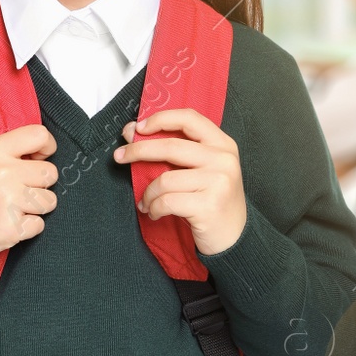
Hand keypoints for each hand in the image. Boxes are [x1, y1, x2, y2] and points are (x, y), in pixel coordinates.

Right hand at [0, 123, 58, 256]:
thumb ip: (14, 150)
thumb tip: (46, 152)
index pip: (39, 135)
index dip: (46, 147)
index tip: (37, 159)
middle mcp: (2, 173)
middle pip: (50, 173)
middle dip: (39, 184)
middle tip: (16, 190)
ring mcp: (8, 201)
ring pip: (49, 200)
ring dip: (35, 207)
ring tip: (13, 207)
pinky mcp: (12, 227)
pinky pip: (40, 224)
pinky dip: (28, 227)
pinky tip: (9, 222)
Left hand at [113, 108, 247, 255]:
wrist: (236, 237)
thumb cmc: (212, 200)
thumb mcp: (205, 169)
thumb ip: (178, 151)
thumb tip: (134, 133)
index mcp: (223, 144)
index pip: (189, 118)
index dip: (160, 119)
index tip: (138, 128)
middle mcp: (224, 159)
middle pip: (171, 146)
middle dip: (138, 150)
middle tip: (119, 156)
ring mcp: (219, 182)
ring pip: (165, 179)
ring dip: (148, 193)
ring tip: (147, 202)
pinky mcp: (209, 205)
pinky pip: (167, 202)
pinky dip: (154, 208)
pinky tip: (155, 213)